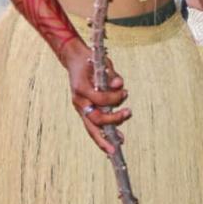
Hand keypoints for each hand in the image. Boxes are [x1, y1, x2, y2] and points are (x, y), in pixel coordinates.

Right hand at [62, 40, 130, 154]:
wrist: (74, 61)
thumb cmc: (90, 61)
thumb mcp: (102, 63)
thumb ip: (111, 75)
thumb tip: (119, 85)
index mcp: (81, 88)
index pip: (99, 99)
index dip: (113, 98)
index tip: (124, 92)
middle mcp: (79, 101)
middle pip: (94, 119)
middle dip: (112, 120)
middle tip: (128, 114)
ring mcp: (81, 108)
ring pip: (92, 129)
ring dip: (107, 137)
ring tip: (121, 140)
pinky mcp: (84, 112)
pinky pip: (92, 128)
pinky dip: (103, 137)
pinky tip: (114, 143)